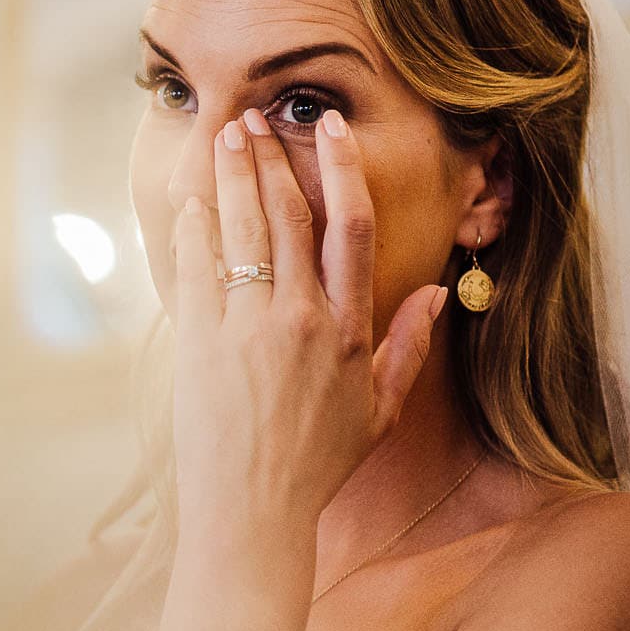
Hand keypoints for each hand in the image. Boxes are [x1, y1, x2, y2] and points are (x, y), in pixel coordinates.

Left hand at [170, 109, 445, 557]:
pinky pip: (198, 267)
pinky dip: (195, 226)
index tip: (331, 130)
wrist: (253, 512)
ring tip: (225, 135)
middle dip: (272, 159)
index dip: (344, 172)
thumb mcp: (379, 411)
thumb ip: (409, 346)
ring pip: (244, 230)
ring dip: (232, 175)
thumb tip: (437, 291)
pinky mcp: (201, 343)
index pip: (354, 231)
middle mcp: (302, 320)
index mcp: (349, 331)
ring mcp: (249, 329)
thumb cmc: (316, 466)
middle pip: (290, 216)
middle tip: (256, 118)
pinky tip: (192, 196)